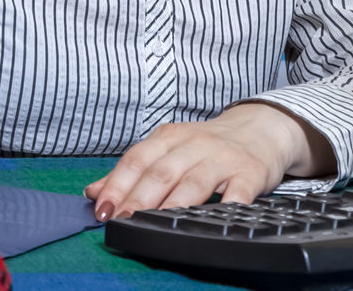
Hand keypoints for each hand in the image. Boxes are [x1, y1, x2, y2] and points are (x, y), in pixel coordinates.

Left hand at [83, 103, 334, 220]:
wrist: (260, 128)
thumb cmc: (207, 145)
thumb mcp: (168, 149)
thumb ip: (132, 171)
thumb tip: (93, 192)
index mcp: (169, 138)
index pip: (137, 160)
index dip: (117, 184)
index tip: (101, 208)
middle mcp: (194, 144)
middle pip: (162, 172)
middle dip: (138, 198)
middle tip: (121, 220)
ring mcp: (222, 158)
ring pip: (194, 182)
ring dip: (173, 204)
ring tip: (155, 223)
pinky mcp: (250, 173)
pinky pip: (238, 191)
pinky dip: (227, 205)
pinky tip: (214, 219)